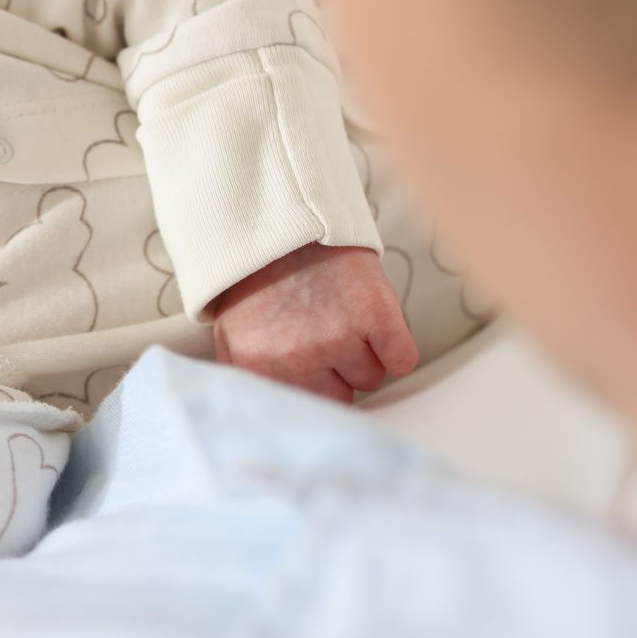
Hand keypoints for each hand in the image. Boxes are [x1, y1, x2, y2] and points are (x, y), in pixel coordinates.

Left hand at [212, 244, 418, 401]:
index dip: (311, 392)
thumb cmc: (261, 280)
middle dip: (336, 372)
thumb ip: (252, 379)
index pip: (301, 413)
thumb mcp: (234, 335)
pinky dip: (396, 344)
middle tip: (323, 332)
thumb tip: (278, 417)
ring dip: (364, 352)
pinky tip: (375, 320)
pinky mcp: (373, 314)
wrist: (286, 220)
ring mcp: (335, 336)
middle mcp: (294, 359)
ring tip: (340, 314)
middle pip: (340, 398)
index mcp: (256, 369)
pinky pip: (401, 359)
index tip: (314, 379)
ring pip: (370, 377)